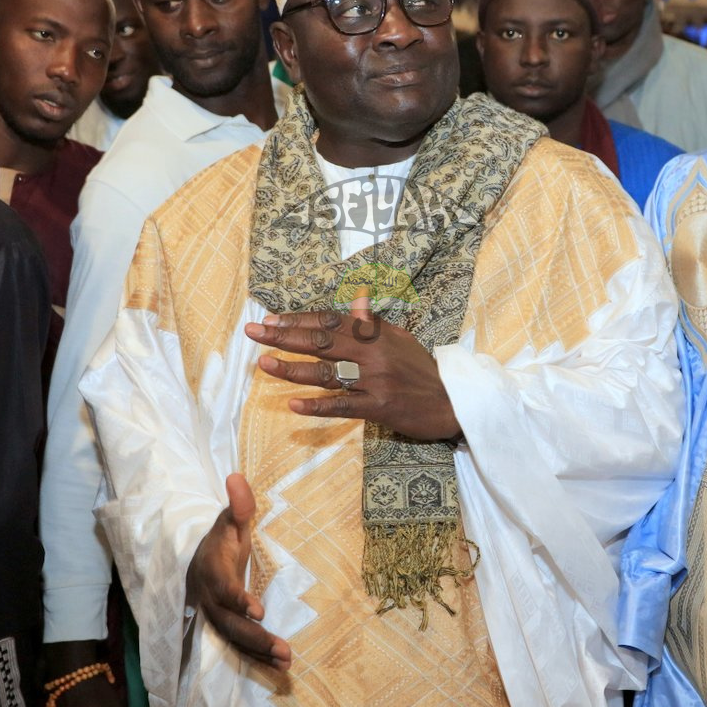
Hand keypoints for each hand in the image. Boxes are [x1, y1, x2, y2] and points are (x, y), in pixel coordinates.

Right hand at [185, 473, 289, 670]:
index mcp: (211, 570)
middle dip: (256, 637)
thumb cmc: (220, 539)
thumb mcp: (228, 520)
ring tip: (287, 662)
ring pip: (234, 639)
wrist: (195, 560)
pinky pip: (238, 647)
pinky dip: (256, 659)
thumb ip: (238, 504)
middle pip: (230, 623)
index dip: (238, 599)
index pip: (223, 587)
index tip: (258, 610)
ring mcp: (214, 617)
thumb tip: (237, 476)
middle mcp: (210, 598)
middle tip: (284, 649)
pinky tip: (281, 668)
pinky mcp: (223, 628)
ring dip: (259, 653)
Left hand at [245, 296, 459, 440]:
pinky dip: (318, 405)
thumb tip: (358, 299)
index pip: (330, 322)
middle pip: (322, 342)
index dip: (299, 320)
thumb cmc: (422, 370)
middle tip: (255, 333)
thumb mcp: (400, 339)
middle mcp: (373, 353)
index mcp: (376, 334)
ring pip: (327, 373)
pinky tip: (293, 404)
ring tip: (264, 363)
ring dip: (293, 369)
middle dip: (285, 337)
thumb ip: (374, 323)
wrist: (452, 401)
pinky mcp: (379, 407)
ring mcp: (375, 380)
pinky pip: (343, 406)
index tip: (271, 319)